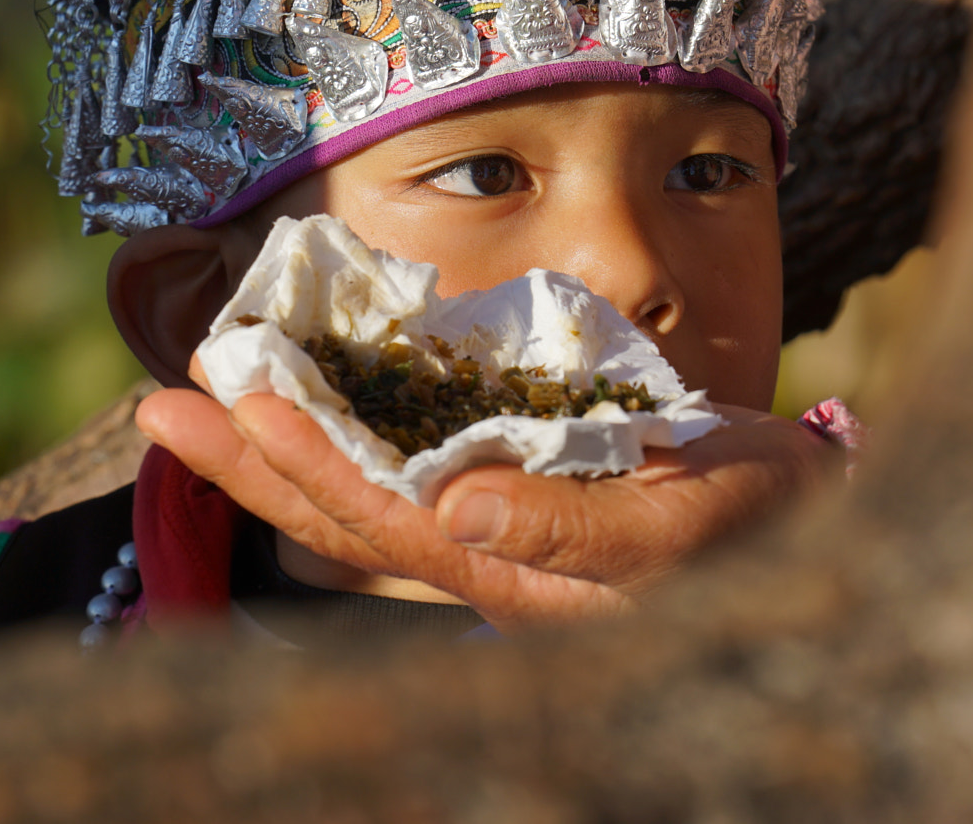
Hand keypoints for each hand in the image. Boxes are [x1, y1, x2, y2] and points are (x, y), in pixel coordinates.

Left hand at [135, 359, 834, 630]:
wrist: (809, 518)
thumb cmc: (761, 521)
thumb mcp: (686, 522)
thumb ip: (570, 525)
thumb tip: (455, 501)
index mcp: (517, 574)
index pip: (387, 519)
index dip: (307, 464)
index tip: (235, 403)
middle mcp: (484, 559)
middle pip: (343, 516)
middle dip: (253, 461)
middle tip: (162, 403)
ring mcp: (488, 528)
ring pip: (360, 491)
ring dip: (277, 447)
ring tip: (198, 399)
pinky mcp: (504, 491)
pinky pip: (400, 468)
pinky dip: (341, 433)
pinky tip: (292, 411)